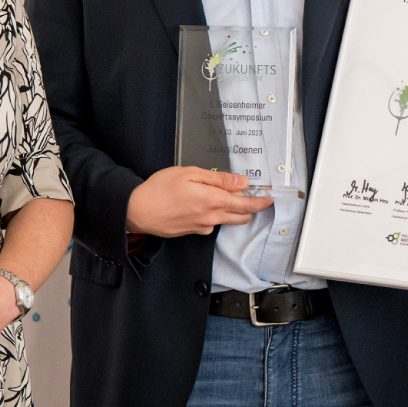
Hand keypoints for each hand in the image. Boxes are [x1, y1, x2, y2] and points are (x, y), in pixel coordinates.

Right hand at [125, 167, 273, 236]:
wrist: (137, 210)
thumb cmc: (160, 189)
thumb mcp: (190, 174)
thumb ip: (218, 179)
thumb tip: (242, 183)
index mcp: (213, 201)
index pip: (246, 205)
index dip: (261, 202)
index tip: (270, 198)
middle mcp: (211, 217)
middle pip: (241, 217)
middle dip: (250, 208)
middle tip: (250, 195)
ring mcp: (202, 227)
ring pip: (226, 221)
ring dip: (232, 212)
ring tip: (222, 196)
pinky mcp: (192, 232)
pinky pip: (210, 225)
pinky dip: (213, 215)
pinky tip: (200, 204)